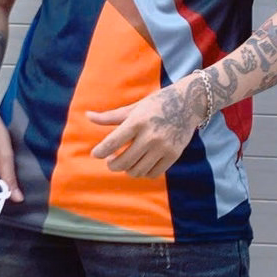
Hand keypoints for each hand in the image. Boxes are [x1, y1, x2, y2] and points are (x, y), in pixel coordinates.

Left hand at [87, 74, 206, 178]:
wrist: (189, 103)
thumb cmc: (157, 103)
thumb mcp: (134, 107)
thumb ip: (111, 116)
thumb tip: (87, 116)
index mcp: (138, 121)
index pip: (113, 142)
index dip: (100, 151)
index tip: (95, 154)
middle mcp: (150, 135)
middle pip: (123, 161)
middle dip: (112, 164)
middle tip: (110, 161)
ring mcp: (163, 147)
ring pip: (137, 170)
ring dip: (127, 169)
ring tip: (125, 162)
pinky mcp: (173, 155)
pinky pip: (152, 173)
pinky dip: (143, 172)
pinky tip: (140, 164)